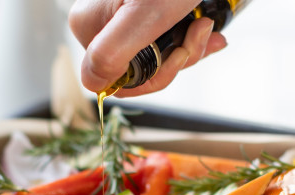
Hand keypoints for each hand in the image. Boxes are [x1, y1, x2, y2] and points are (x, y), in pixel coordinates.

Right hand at [68, 0, 227, 96]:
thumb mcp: (146, 15)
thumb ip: (112, 52)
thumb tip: (91, 86)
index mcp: (88, 25)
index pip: (114, 79)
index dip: (152, 78)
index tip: (179, 54)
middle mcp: (100, 22)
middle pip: (137, 68)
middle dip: (176, 59)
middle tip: (200, 32)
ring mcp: (121, 16)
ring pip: (154, 56)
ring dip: (188, 47)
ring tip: (206, 24)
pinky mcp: (142, 10)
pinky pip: (163, 39)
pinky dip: (189, 36)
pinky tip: (205, 25)